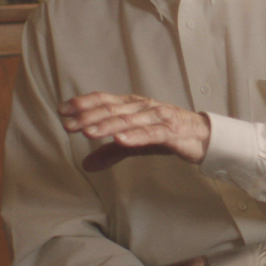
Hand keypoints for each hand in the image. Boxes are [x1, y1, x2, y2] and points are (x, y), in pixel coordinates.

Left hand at [60, 91, 211, 170]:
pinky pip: (151, 134)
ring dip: (107, 126)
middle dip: (88, 116)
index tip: (62, 110)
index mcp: (133, 105)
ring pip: (128, 120)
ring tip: (87, 132)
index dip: (83, 104)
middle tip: (68, 124)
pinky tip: (120, 140)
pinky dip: (135, 136)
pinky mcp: (171, 132)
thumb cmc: (167, 134)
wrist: (203, 136)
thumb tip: (85, 165)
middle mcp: (144, 107)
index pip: (105, 100)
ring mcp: (158, 118)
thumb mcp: (135, 143)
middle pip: (112, 109)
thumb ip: (111, 152)